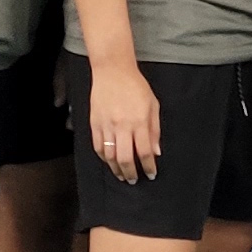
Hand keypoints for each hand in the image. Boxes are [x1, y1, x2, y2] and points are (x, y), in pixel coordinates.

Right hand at [86, 58, 159, 184]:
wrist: (112, 72)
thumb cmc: (136, 86)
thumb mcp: (153, 105)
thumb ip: (155, 130)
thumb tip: (156, 152)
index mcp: (139, 121)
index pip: (144, 152)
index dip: (148, 166)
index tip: (151, 174)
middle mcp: (122, 126)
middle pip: (125, 158)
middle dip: (131, 173)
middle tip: (134, 180)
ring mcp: (106, 126)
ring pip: (110, 156)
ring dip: (116, 169)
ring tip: (122, 175)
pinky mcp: (95, 124)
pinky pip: (98, 147)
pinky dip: (104, 158)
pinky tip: (109, 162)